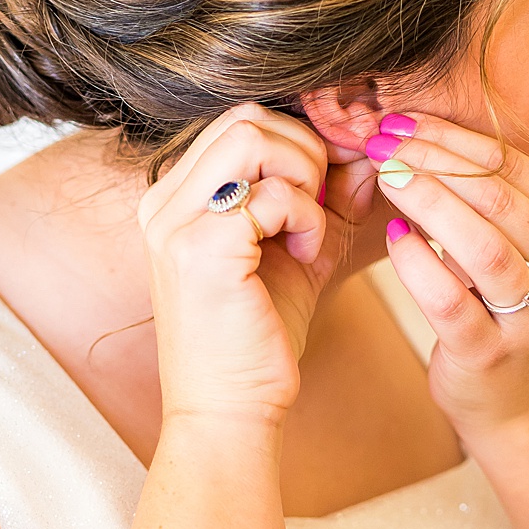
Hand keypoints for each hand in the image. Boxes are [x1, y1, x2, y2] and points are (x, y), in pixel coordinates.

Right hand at [135, 104, 342, 419]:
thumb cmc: (257, 338)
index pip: (239, 123)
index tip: (332, 181)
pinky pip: (273, 195)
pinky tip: (307, 254)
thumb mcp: (298, 253)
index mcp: (175, 199)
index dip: (298, 140)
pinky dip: (306, 217)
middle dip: (304, 151)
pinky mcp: (200, 248)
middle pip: (245, 118)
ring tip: (310, 228)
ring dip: (302, 176)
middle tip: (322, 205)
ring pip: (253, 138)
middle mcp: (163, 202)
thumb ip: (327, 201)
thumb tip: (366, 153)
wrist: (228, 410)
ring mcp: (175, 222)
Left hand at [368, 113, 528, 431]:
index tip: (403, 120)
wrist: (516, 399)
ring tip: (387, 177)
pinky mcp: (489, 354)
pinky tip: (393, 237)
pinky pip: (451, 302)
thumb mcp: (515, 243)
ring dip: (429, 204)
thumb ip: (488, 193)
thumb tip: (419, 127)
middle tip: (383, 142)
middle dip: (434, 163)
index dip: (454, 137)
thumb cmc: (503, 305)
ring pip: (483, 249)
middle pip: (497, 201)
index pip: (514, 167)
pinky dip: (419, 265)